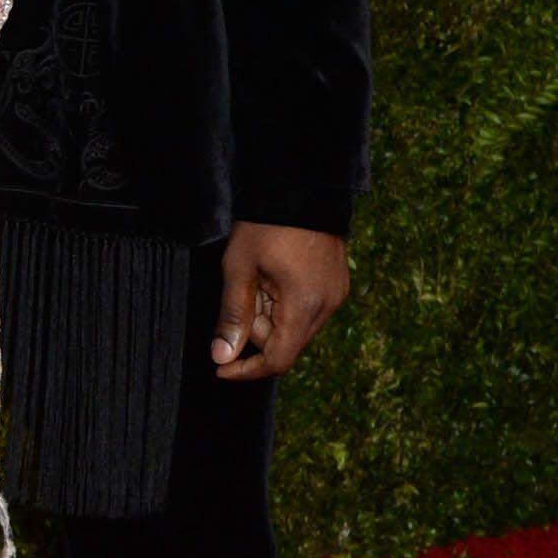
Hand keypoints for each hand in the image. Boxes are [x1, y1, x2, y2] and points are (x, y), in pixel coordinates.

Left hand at [212, 220, 350, 381]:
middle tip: (244, 291)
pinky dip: (285, 304)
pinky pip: (306, 310)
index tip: (221, 367)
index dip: (247, 369)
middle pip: (286, 344)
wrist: (301, 188)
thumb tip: (222, 356)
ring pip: (295, 327)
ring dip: (270, 315)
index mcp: (304, 305)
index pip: (278, 360)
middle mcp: (327, 306)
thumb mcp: (238, 269)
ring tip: (259, 278)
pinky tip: (273, 277)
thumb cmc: (266, 225)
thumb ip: (232, 316)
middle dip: (257, 330)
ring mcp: (336, 295)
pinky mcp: (337, 284)